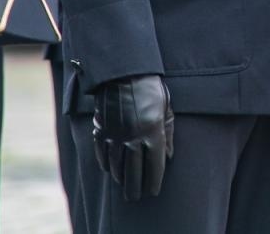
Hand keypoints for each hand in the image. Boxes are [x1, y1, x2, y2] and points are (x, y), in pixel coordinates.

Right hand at [92, 74, 173, 200]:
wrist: (123, 72)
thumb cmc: (150, 88)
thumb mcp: (166, 109)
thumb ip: (168, 134)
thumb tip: (168, 157)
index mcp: (153, 133)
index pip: (154, 167)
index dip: (153, 182)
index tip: (152, 192)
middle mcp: (133, 139)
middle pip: (133, 173)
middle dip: (135, 188)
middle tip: (135, 197)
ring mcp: (115, 136)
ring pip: (116, 166)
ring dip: (120, 178)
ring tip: (123, 184)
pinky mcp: (101, 130)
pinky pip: (102, 154)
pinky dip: (105, 164)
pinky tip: (109, 169)